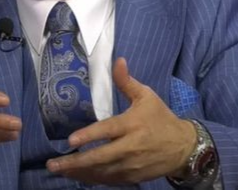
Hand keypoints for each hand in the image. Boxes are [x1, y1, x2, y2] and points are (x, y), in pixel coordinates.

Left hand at [46, 58, 196, 184]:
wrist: (183, 147)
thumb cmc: (161, 118)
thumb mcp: (146, 96)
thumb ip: (127, 82)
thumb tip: (117, 60)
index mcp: (132, 124)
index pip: (108, 130)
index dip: (89, 136)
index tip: (70, 141)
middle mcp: (130, 147)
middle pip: (100, 157)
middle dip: (76, 162)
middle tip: (53, 164)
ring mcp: (131, 165)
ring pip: (102, 172)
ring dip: (79, 172)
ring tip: (59, 170)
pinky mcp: (132, 177)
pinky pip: (109, 180)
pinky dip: (93, 179)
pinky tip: (78, 176)